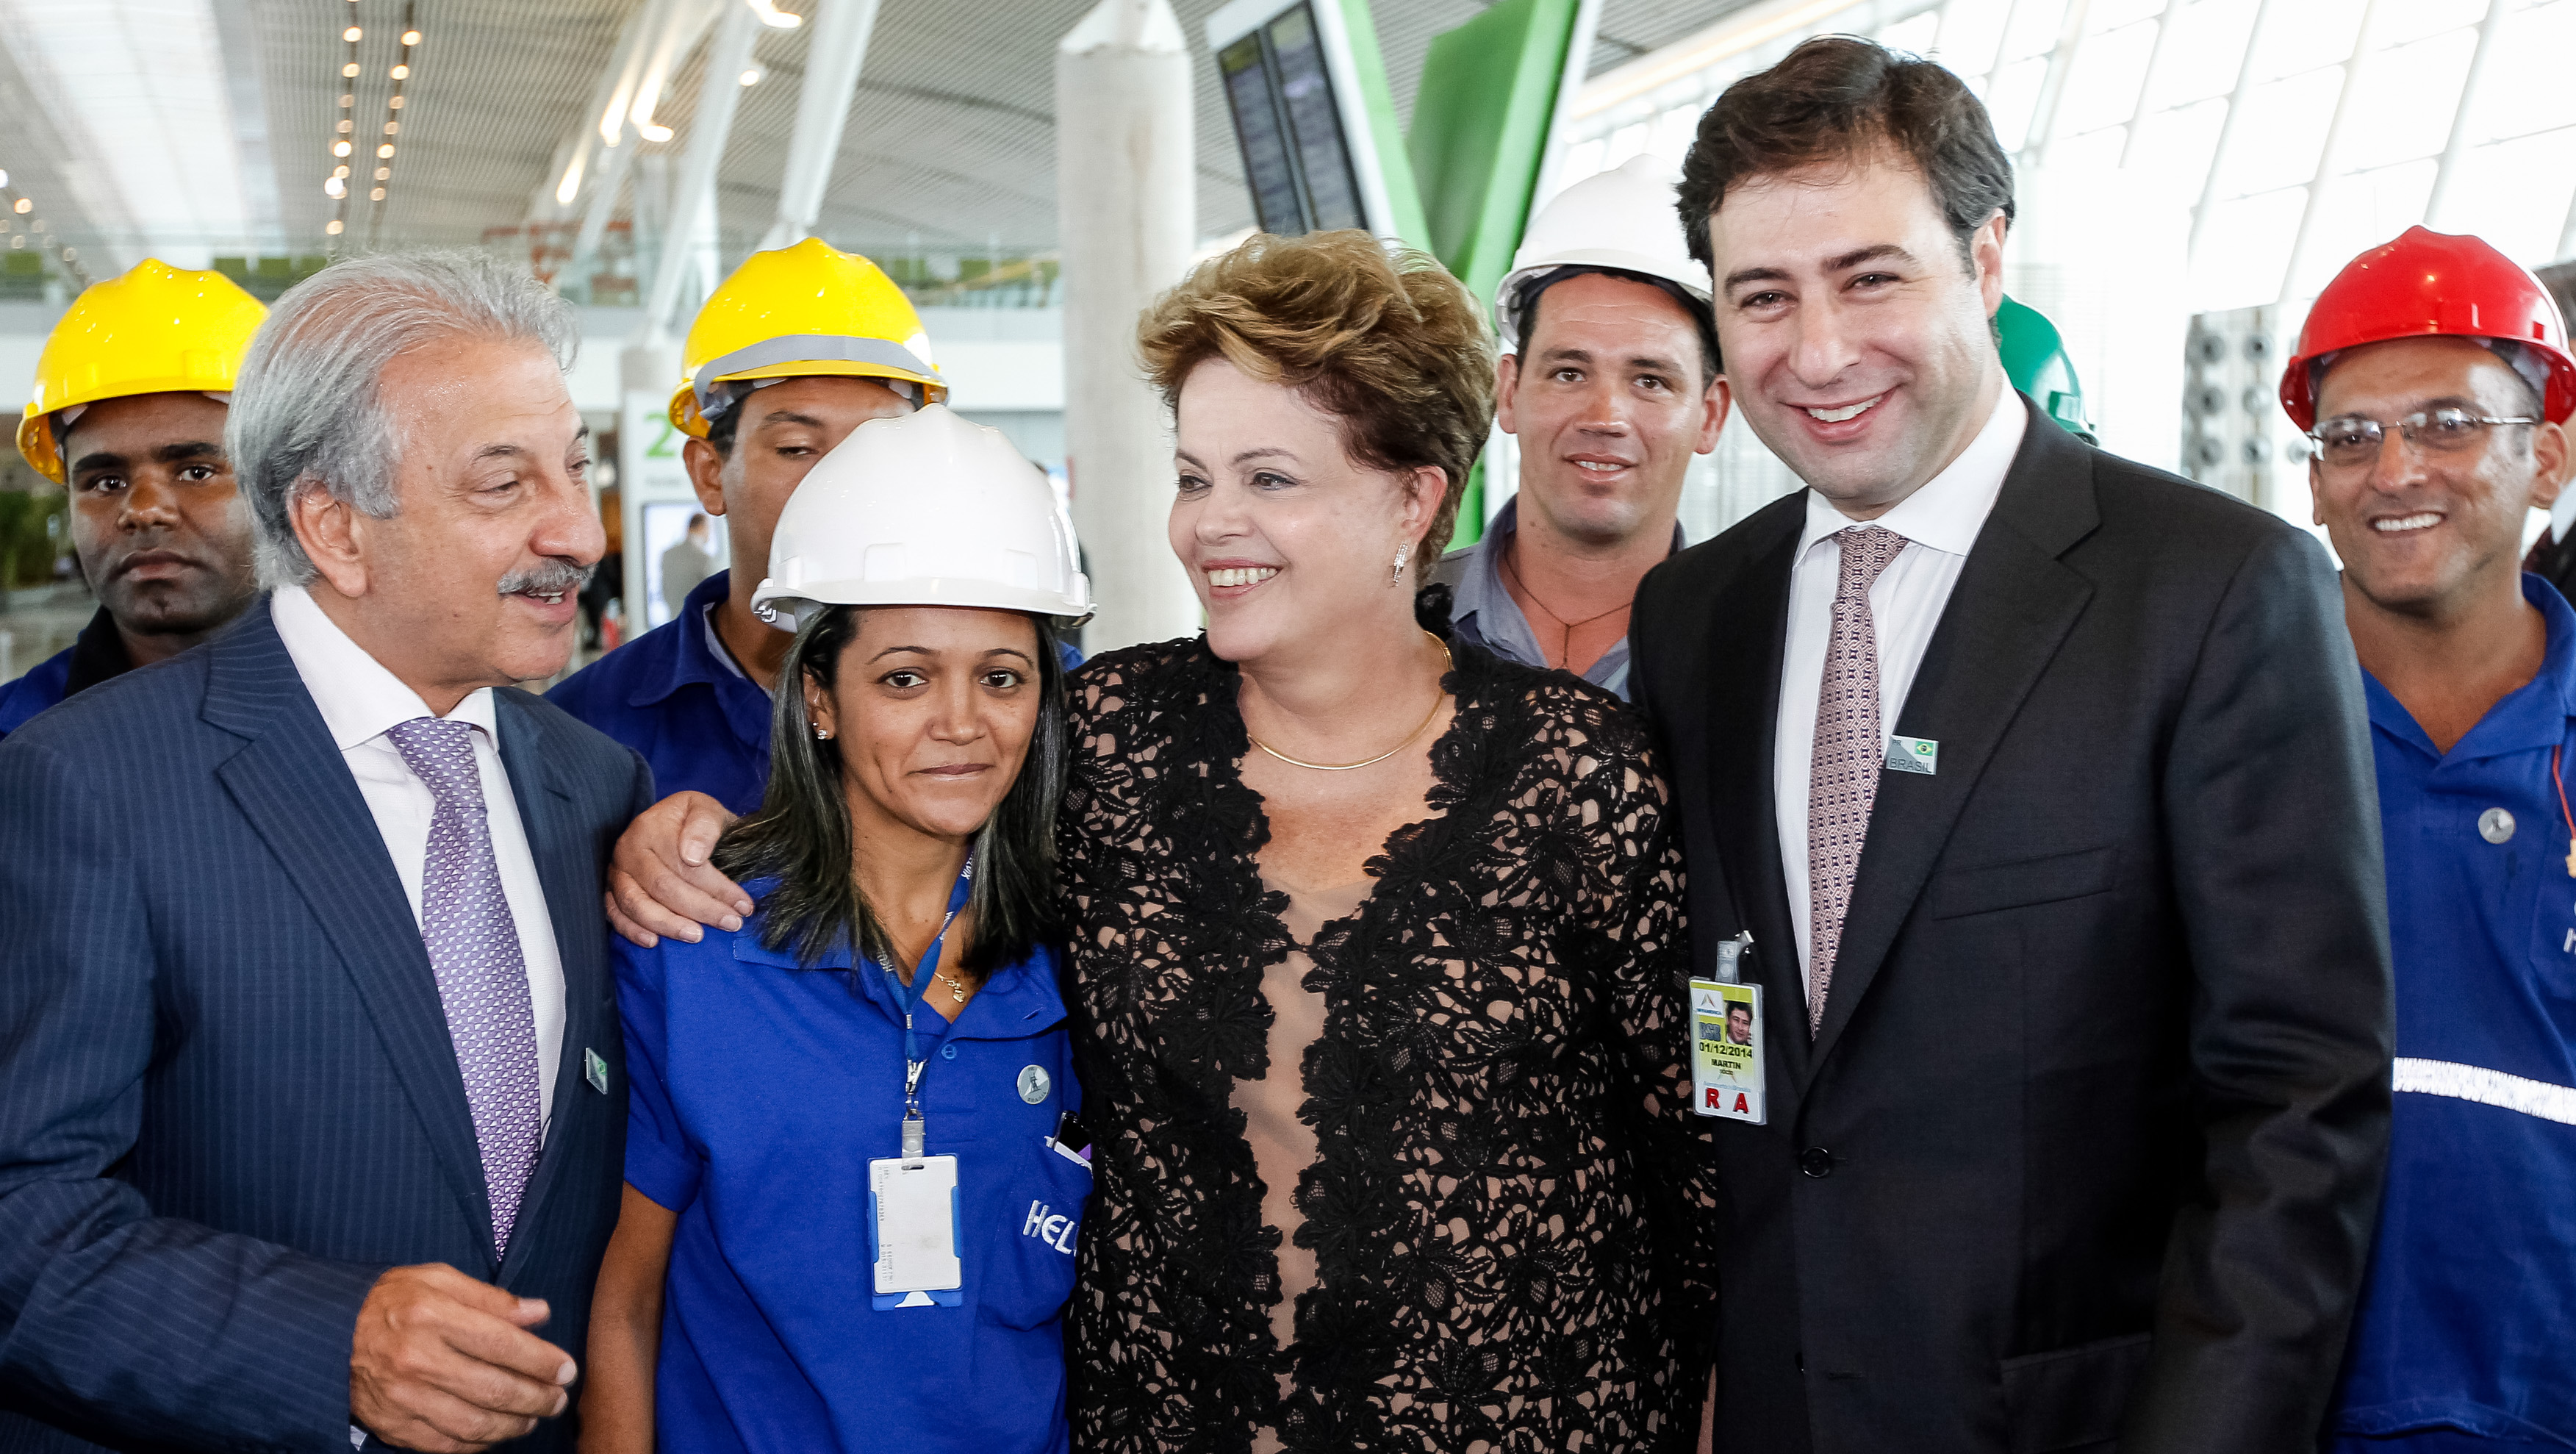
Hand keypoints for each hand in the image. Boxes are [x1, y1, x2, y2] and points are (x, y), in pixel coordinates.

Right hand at [350, 1264, 576, 1452]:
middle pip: (495, 1389)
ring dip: (514, 1426)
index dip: (543, 1361)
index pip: (504, 1344)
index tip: (566, 1370)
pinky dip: (478, 1444)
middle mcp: (417, 1359)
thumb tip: (538, 1314)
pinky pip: (446, 1445)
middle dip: (537, 1398)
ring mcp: (403, 1397)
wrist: (326, 1333)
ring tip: (534, 1417)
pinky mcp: (393, 1424)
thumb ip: (491, 1298)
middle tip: (558, 1399)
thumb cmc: (390, 1301)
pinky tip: (496, 1433)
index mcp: (432, 1316)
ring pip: (475, 1424)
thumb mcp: (437, 1280)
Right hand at [605, 791, 749, 947]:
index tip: (743, 905)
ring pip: (636, 903)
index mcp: (651, 827)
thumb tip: (693, 856)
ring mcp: (617, 871)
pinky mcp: (610, 890)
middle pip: (663, 886)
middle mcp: (628, 849)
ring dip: (668, 924)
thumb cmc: (694, 821)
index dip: (716, 887)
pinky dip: (631, 930)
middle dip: (700, 909)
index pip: (684, 864)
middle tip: (731, 923)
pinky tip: (653, 942)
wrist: (672, 823)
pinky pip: (614, 913)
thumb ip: (705, 825)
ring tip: (696, 936)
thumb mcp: (706, 809)